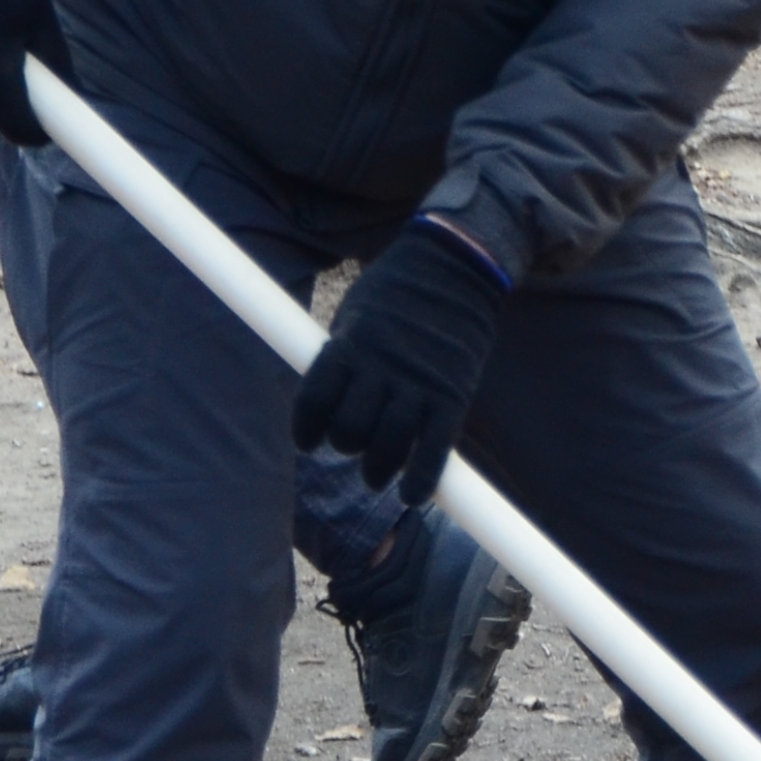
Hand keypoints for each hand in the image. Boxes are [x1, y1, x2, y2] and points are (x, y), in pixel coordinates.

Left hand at [293, 222, 509, 499]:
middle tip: (352, 444)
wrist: (456, 266)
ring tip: (375, 475)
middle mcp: (379, 369)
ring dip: (376, 469)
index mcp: (348, 345)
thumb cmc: (396, 292)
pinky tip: (411, 494)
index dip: (304, 428)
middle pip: (349, 430)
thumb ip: (340, 357)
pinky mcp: (452, 395)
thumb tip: (325, 401)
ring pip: (387, 446)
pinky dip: (421, 477)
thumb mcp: (355, 314)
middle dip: (345, 444)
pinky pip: (434, 448)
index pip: (314, 400)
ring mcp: (418, 384)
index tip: (307, 440)